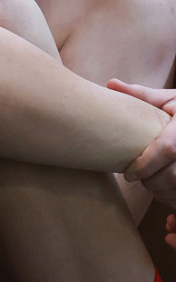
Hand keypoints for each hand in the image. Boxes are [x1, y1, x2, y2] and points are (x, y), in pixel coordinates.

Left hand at [107, 79, 175, 207]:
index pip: (167, 149)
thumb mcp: (169, 99)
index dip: (146, 164)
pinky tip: (161, 190)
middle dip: (150, 181)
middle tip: (135, 177)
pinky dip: (171, 199)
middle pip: (173, 176)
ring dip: (160, 192)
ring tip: (147, 182)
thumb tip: (111, 83)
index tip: (129, 173)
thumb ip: (142, 94)